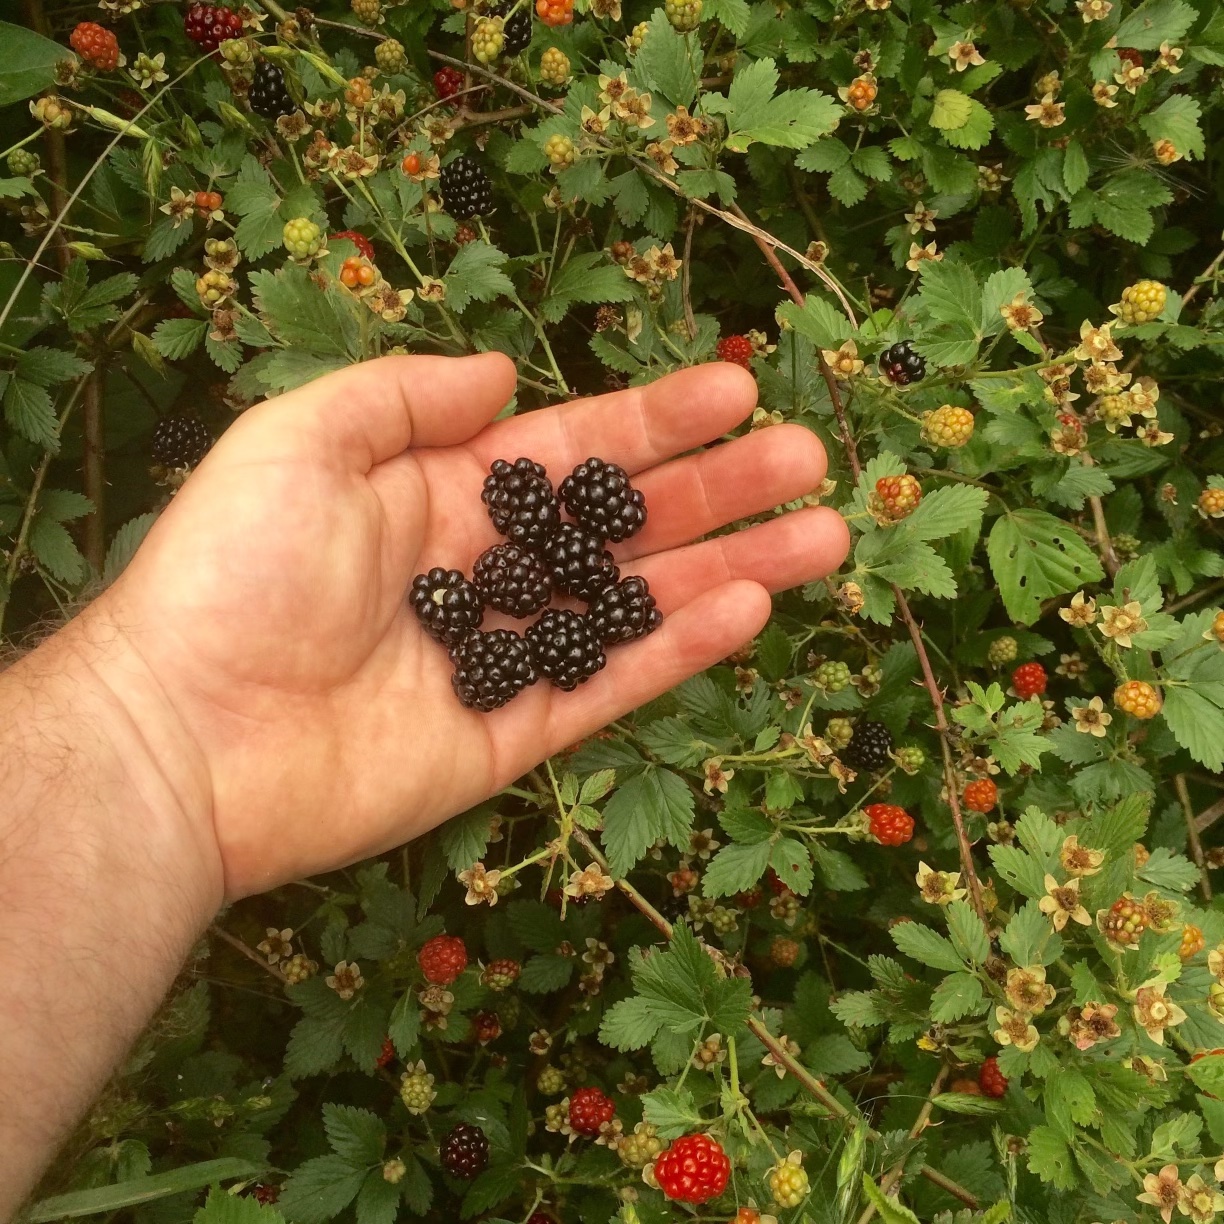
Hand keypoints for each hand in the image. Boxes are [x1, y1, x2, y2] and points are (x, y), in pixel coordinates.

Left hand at [90, 354, 848, 899]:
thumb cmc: (234, 571)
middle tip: (811, 461)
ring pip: (638, 606)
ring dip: (729, 567)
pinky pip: (611, 685)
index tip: (737, 390)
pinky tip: (749, 606)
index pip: (573, 448)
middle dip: (719, 490)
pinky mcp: (511, 736)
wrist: (188, 733)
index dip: (656, 419)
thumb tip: (503, 375)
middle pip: (625, 524)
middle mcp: (487, 571)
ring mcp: (506, 657)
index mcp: (442, 495)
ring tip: (822, 538)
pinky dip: (679, 647)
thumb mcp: (302, 439)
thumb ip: (407, 397)